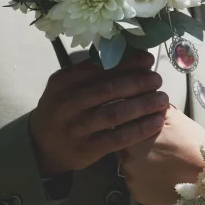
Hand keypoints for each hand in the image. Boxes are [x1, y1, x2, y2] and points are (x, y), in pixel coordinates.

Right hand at [30, 49, 168, 175]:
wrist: (42, 145)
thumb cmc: (62, 109)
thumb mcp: (65, 86)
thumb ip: (89, 72)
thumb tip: (128, 55)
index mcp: (63, 82)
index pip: (99, 68)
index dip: (126, 63)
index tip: (147, 60)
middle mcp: (67, 104)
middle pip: (110, 89)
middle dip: (139, 82)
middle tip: (157, 79)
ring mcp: (76, 128)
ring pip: (116, 113)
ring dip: (143, 104)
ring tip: (162, 98)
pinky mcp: (87, 149)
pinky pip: (118, 138)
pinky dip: (140, 129)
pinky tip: (156, 122)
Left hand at [119, 105, 204, 204]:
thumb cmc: (192, 143)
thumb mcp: (173, 117)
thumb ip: (152, 108)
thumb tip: (141, 96)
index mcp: (131, 138)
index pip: (124, 129)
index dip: (136, 128)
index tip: (150, 132)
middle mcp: (125, 161)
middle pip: (125, 149)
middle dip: (137, 146)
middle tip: (157, 147)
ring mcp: (131, 180)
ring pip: (131, 167)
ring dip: (140, 163)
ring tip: (160, 161)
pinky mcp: (138, 195)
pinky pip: (137, 183)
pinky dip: (146, 179)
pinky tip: (161, 175)